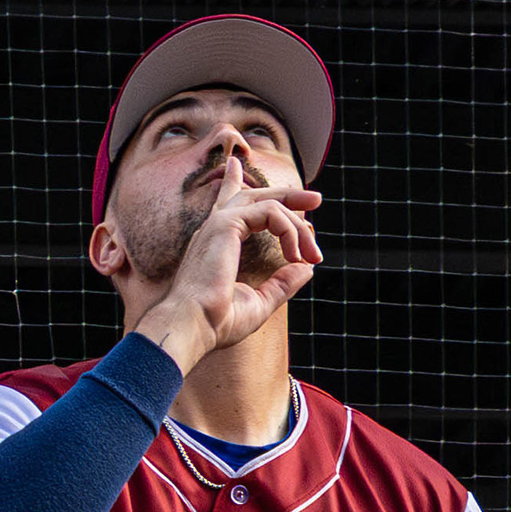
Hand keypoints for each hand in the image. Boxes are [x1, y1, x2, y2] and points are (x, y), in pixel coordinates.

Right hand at [135, 154, 321, 374]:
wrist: (194, 327)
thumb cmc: (217, 322)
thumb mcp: (259, 302)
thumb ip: (281, 284)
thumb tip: (306, 269)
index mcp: (217, 243)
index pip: (231, 203)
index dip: (244, 184)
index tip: (270, 188)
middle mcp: (216, 229)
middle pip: (255, 195)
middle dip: (288, 194)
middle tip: (317, 198)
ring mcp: (219, 223)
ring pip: (269, 203)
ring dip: (296, 226)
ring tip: (312, 253)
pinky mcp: (226, 223)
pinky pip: (269, 212)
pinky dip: (288, 231)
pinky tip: (295, 254)